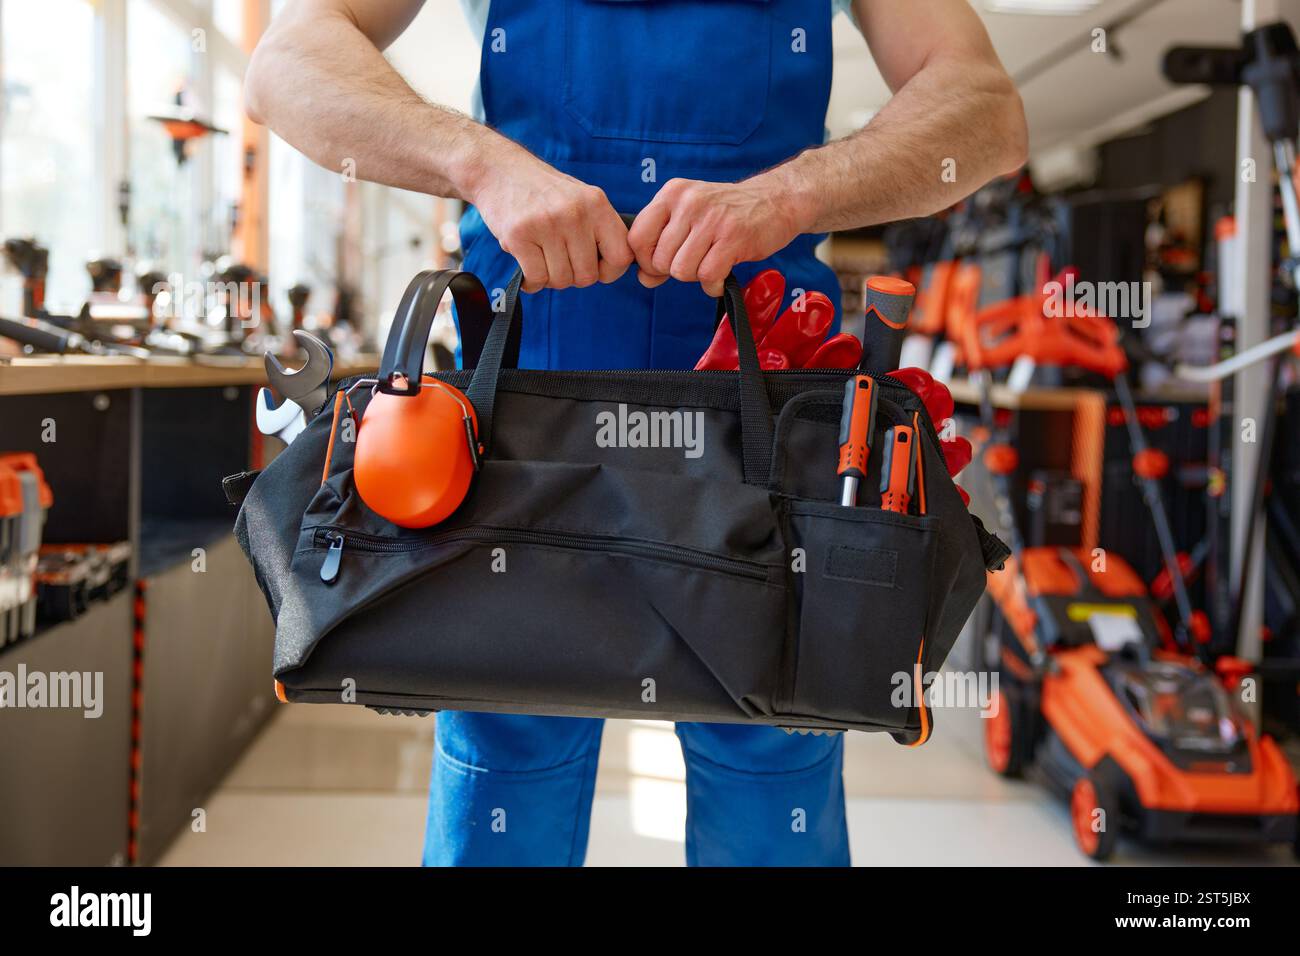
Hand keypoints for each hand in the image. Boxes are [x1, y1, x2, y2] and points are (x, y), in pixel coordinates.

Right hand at [468, 144, 633, 293]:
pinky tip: (527, 265)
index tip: (596, 268)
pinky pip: (536, 279)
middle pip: (587, 276)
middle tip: (560, 260)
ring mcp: (547, 224)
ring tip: (542, 257)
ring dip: (550, 277)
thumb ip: (600, 229)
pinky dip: (531, 281)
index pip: (621, 256)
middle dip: (573, 276)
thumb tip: (615, 267)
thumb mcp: (581, 198)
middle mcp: (575, 213)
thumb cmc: (542, 191)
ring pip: (561, 280)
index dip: (610, 271)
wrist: (498, 169)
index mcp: (596, 204)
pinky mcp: (519, 236)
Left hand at [628, 176, 808, 296]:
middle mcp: (689, 202)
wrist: (776, 200)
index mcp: (672, 194)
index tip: (662, 263)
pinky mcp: (734, 238)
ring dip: (695, 276)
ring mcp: (712, 219)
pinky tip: (721, 274)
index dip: (646, 260)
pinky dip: (713, 285)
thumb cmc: (728, 213)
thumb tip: (644, 278)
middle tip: (697, 259)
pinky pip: (707, 276)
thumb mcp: (689, 217)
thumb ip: (662, 245)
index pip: (637, 237)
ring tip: (711, 262)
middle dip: (675, 270)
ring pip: (681, 270)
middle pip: (660, 260)